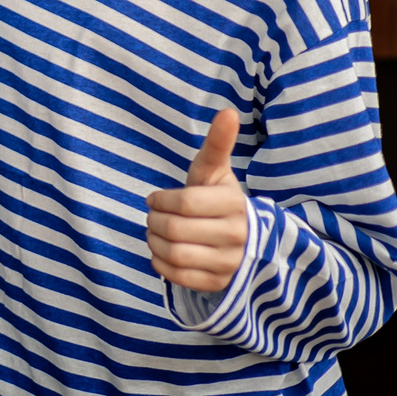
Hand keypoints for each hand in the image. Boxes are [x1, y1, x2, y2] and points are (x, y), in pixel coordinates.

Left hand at [147, 110, 250, 293]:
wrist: (243, 239)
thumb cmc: (217, 199)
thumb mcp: (215, 172)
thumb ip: (218, 144)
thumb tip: (227, 112)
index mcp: (235, 204)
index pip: (183, 203)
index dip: (160, 200)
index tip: (156, 199)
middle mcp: (238, 236)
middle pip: (173, 230)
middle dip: (153, 221)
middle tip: (154, 217)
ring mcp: (230, 263)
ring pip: (173, 254)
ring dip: (154, 242)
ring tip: (157, 234)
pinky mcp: (220, 283)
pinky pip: (177, 276)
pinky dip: (161, 264)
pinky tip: (165, 252)